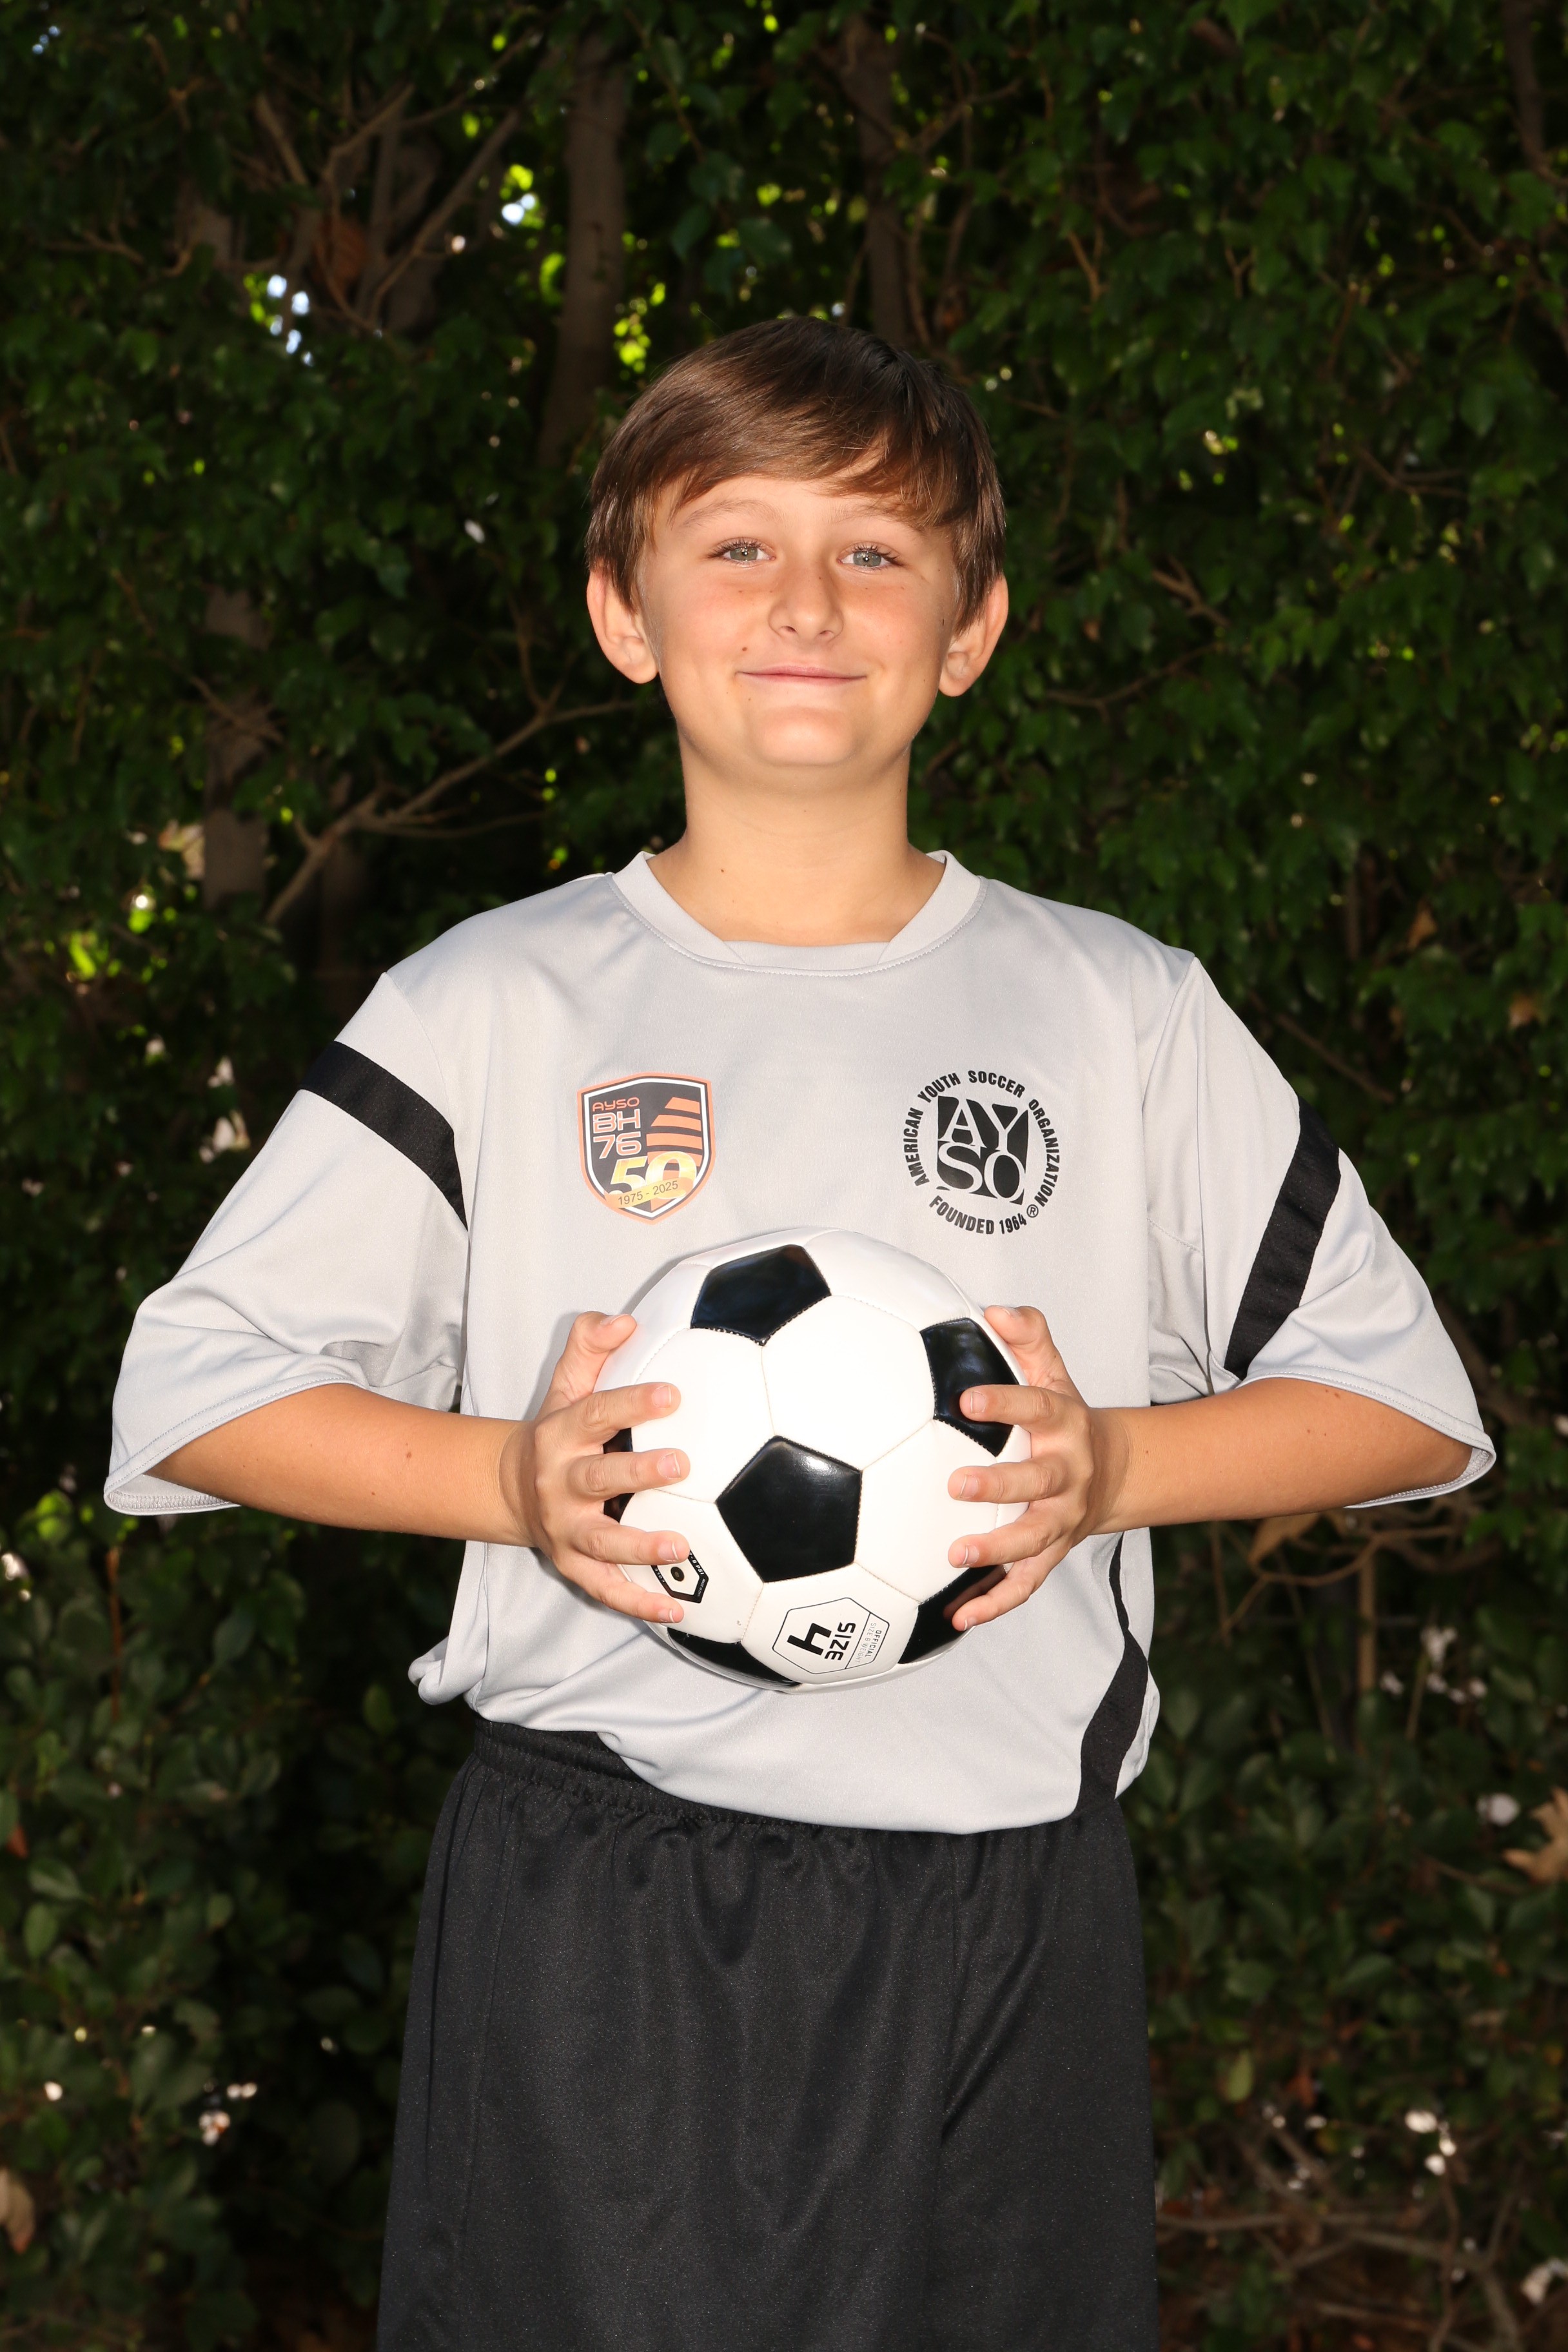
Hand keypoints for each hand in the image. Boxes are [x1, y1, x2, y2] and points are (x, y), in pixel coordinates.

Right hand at [501, 1312, 692, 1624]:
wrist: (512, 1489)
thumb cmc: (560, 1432)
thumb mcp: (565, 1385)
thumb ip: (590, 1347)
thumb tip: (625, 1319)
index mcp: (562, 1435)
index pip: (596, 1413)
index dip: (631, 1404)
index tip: (672, 1394)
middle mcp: (559, 1483)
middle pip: (596, 1478)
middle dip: (637, 1473)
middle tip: (682, 1463)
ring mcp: (565, 1529)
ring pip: (601, 1540)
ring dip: (639, 1545)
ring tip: (681, 1547)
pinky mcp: (573, 1565)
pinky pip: (606, 1589)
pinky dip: (639, 1604)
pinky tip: (679, 1611)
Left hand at [943, 1305, 1127, 1630]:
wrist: (1112, 1473)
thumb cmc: (1064, 1417)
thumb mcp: (1054, 1372)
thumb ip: (1028, 1336)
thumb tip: (993, 1309)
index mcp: (1064, 1424)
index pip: (1036, 1407)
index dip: (1005, 1401)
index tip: (966, 1397)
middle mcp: (1068, 1473)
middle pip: (1038, 1480)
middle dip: (1000, 1484)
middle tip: (956, 1483)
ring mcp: (1062, 1517)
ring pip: (1034, 1538)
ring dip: (997, 1550)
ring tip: (955, 1557)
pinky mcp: (1053, 1553)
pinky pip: (1026, 1583)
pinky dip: (995, 1603)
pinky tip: (959, 1617)